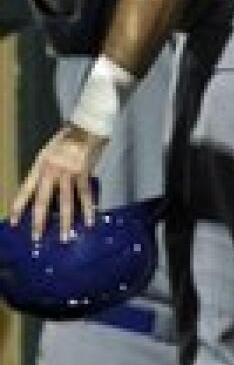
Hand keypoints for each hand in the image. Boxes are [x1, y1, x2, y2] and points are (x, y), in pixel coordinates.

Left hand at [10, 123, 104, 241]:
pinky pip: (85, 195)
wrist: (87, 126)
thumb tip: (42, 192)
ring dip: (66, 222)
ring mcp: (68, 172)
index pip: (25, 190)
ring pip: (65, 202)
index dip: (18, 207)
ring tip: (65, 238)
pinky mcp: (83, 173)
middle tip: (36, 238)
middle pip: (42, 200)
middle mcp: (51, 171)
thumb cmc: (66, 138)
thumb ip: (45, 171)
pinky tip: (89, 221)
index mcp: (39, 165)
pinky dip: (88, 209)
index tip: (13, 223)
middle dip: (39, 221)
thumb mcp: (48, 152)